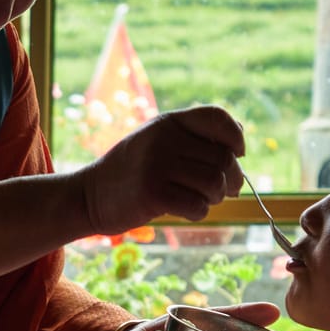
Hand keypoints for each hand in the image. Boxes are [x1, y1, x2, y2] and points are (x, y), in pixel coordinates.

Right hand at [80, 106, 246, 235]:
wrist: (90, 195)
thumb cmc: (132, 171)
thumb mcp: (158, 141)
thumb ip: (194, 136)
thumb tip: (239, 138)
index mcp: (168, 122)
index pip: (217, 118)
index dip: (235, 137)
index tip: (237, 154)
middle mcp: (163, 139)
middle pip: (222, 158)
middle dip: (231, 178)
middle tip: (222, 190)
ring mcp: (157, 165)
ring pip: (213, 183)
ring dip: (215, 197)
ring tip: (202, 199)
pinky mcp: (152, 194)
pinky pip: (197, 205)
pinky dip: (199, 212)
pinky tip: (187, 210)